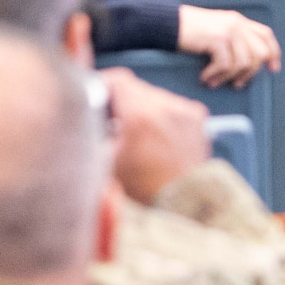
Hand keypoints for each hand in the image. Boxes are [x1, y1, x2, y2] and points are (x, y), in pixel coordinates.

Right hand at [99, 67, 211, 203]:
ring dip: (140, 107)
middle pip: (136, 88)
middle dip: (119, 100)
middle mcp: (167, 107)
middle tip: (107, 118)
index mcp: (141, 115)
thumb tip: (87, 116)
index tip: (94, 93)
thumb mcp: (106, 163)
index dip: (102, 83)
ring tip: (131, 131)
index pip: (119, 80)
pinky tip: (151, 135)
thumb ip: (94, 133)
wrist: (182, 204)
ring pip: (154, 96)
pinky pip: (172, 105)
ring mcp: (185, 110)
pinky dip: (159, 114)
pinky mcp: (197, 118)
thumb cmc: (142, 190)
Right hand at [177, 5, 280, 87]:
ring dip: (228, 78)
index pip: (266, 35)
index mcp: (239, 20)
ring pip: (244, 63)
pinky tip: (205, 77)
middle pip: (259, 53)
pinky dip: (215, 75)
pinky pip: (226, 65)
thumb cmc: (189, 32)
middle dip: (250, 73)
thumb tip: (247, 64)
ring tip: (214, 82)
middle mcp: (237, 23)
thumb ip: (233, 40)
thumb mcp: (216, 31)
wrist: (167, 22)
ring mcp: (228, 30)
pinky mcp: (217, 39)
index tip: (274, 69)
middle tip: (236, 84)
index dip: (274, 53)